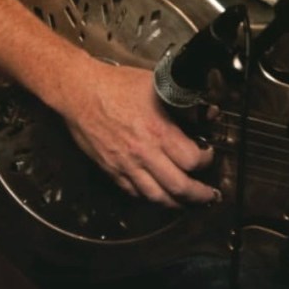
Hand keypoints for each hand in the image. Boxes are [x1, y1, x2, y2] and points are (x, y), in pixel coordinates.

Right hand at [59, 59, 218, 207]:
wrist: (80, 91)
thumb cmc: (116, 85)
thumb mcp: (156, 85)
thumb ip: (182, 100)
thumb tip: (204, 110)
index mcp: (157, 131)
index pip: (191, 160)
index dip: (205, 161)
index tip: (207, 156)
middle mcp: (143, 152)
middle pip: (178, 186)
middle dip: (198, 194)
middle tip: (208, 195)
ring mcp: (126, 164)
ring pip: (156, 196)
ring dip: (175, 203)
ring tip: (185, 202)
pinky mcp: (111, 169)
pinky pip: (133, 192)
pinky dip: (148, 197)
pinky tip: (156, 194)